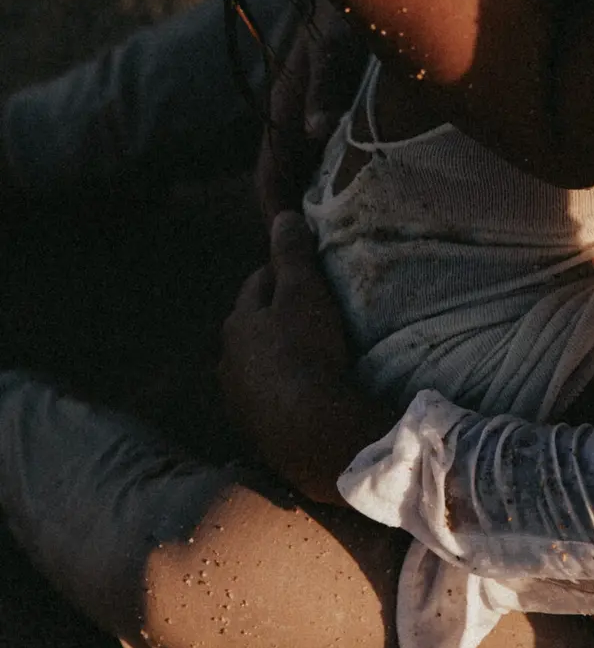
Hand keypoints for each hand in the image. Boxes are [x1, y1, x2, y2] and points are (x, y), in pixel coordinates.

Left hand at [219, 211, 393, 502]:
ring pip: (258, 366)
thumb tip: (282, 216)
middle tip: (312, 315)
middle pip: (254, 328)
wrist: (311, 431)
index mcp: (237, 322)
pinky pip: (270, 400)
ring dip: (278, 360)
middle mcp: (227, 360)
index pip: (258, 285)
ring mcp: (239, 399)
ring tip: (311, 358)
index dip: (282, 274)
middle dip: (276, 319)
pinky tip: (306, 395)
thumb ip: (292, 255)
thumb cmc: (306, 351)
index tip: (307, 274)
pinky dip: (284, 392)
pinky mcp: (255, 431)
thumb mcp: (304, 293)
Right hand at [255, 0, 367, 224]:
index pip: (269, 170)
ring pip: (308, 171)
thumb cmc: (350, 5)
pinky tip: (361, 205)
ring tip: (337, 246)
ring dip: (317, 204)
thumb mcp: (338, 40)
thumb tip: (315, 133)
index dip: (275, 209)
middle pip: (286, 179)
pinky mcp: (335, 111)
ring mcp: (313, 113)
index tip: (287, 245)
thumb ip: (327, 83)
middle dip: (295, 219)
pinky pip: (329, 157)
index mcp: (284, 102)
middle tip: (315, 263)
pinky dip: (336, 183)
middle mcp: (294, 112)